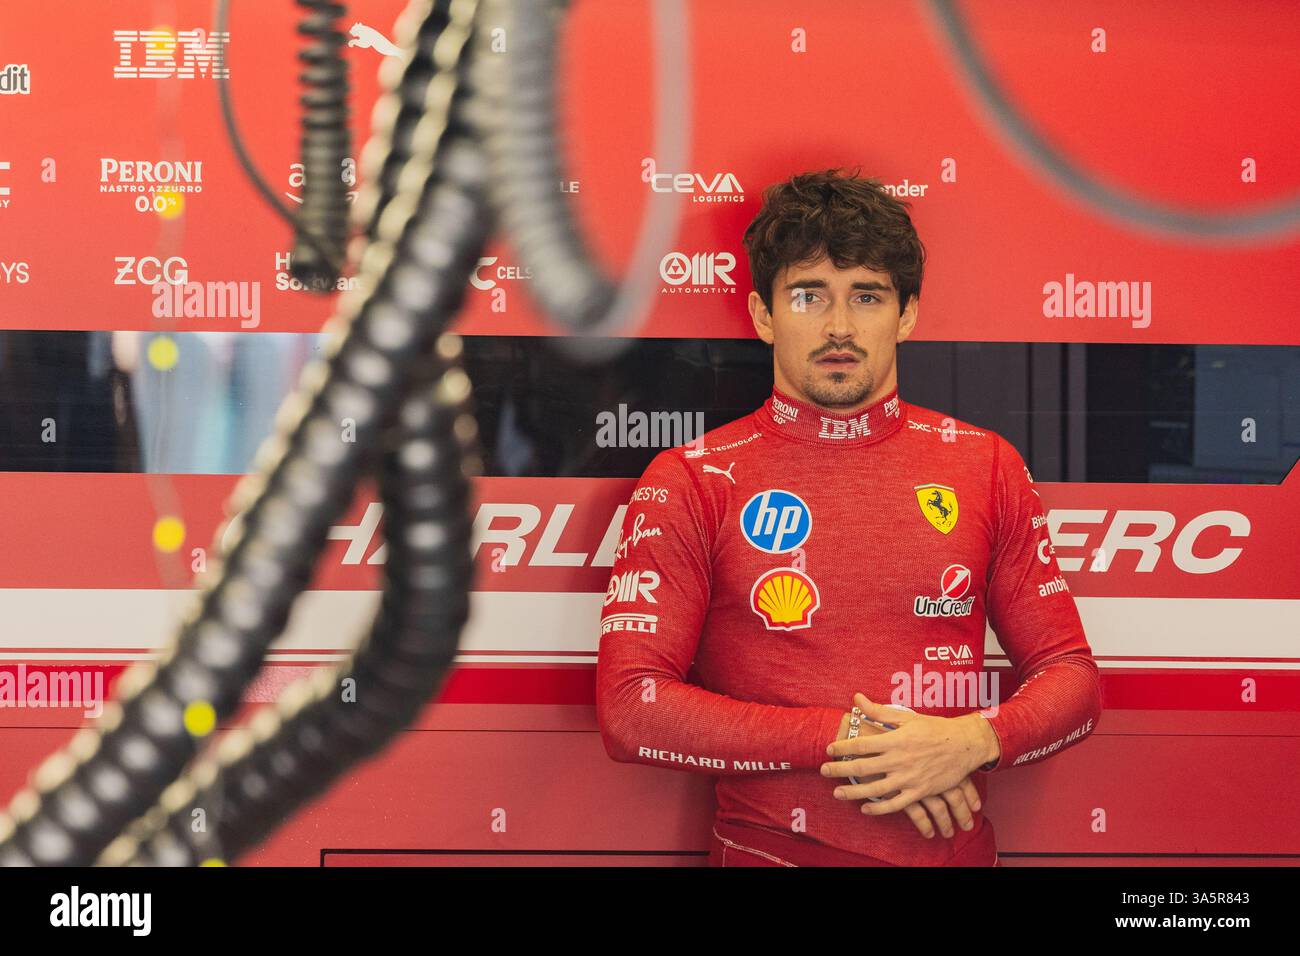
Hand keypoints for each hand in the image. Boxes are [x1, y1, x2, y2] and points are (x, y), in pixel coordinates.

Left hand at [830, 712, 982, 837]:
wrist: (965, 745)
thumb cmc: (935, 728)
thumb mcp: (907, 717)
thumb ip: (879, 711)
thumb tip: (857, 698)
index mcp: (896, 739)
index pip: (862, 744)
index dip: (843, 747)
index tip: (830, 749)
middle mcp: (900, 759)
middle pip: (863, 767)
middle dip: (840, 769)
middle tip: (823, 770)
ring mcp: (910, 777)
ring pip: (876, 789)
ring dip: (854, 792)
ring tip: (837, 793)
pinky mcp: (920, 791)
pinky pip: (896, 804)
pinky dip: (879, 808)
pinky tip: (865, 808)